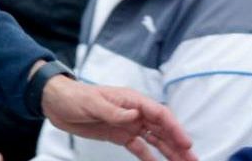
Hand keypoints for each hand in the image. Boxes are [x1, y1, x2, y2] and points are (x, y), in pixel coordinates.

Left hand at [41, 76, 197, 160]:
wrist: (58, 103)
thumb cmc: (75, 97)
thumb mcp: (93, 103)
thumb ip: (114, 111)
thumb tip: (135, 115)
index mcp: (132, 100)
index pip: (159, 114)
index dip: (174, 128)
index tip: (186, 143)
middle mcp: (135, 112)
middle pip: (163, 128)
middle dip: (179, 143)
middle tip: (193, 159)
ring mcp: (129, 124)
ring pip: (156, 139)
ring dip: (170, 151)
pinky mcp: (120, 134)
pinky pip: (140, 147)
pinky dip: (151, 157)